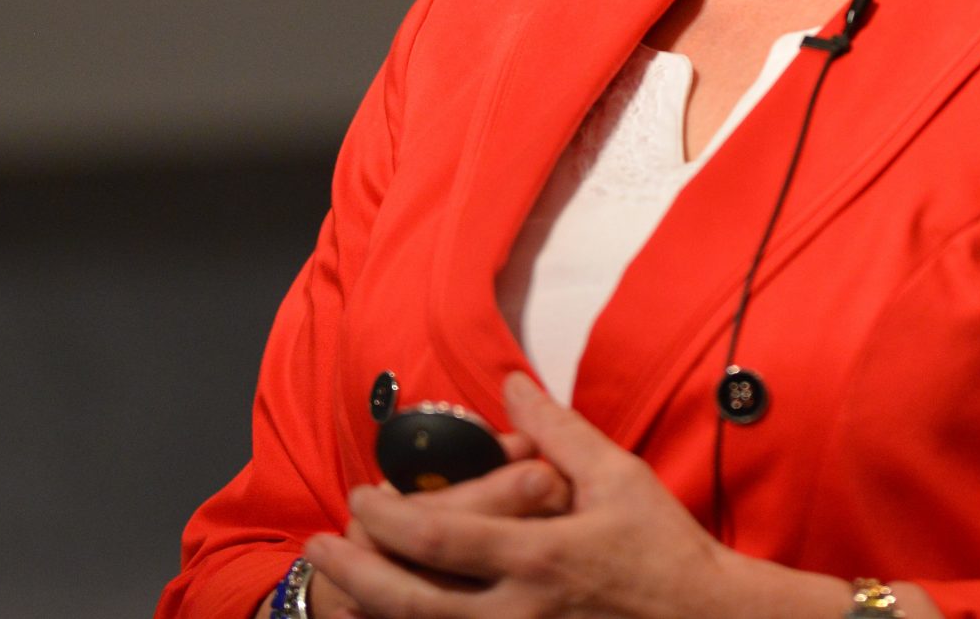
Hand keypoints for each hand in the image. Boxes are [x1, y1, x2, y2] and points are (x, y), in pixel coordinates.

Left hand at [304, 372, 751, 618]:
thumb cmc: (661, 547)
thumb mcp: (616, 476)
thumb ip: (556, 430)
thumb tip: (509, 383)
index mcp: (539, 559)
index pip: (437, 541)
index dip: (383, 519)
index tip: (357, 496)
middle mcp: (519, 613)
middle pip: (409, 604)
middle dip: (353, 575)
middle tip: (318, 546)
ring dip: (368, 610)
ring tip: (334, 584)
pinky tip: (385, 617)